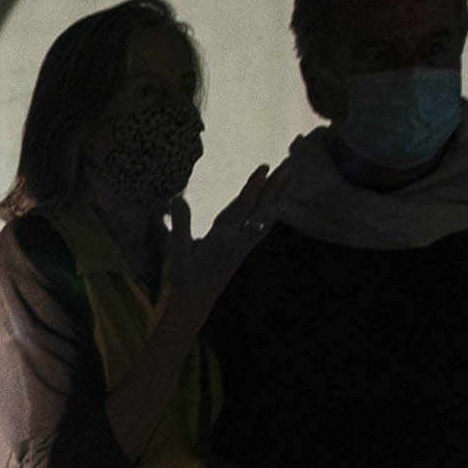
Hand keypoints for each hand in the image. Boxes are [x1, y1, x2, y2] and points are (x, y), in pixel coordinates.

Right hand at [164, 157, 294, 301]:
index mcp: (222, 239)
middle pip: (261, 210)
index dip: (254, 188)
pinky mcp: (244, 251)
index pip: (241, 208)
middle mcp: (237, 242)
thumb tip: (178, 198)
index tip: (264, 168)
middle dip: (275, 187)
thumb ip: (179, 225)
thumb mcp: (176, 252)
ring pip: (266, 219)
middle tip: (288, 165)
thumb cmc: (183, 277)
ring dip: (278, 197)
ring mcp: (243, 247)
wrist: (195, 302)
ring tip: (290, 178)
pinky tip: (278, 204)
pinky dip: (273, 213)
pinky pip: (264, 229)